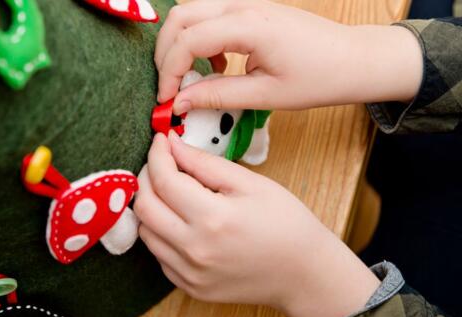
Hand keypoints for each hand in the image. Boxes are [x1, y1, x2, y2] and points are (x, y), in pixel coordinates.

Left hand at [134, 131, 380, 316]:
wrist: (305, 274)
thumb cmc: (286, 224)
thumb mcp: (251, 183)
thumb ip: (205, 163)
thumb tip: (172, 145)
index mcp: (212, 218)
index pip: (163, 180)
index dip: (157, 155)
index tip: (161, 140)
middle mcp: (194, 249)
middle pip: (144, 207)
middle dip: (146, 177)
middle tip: (161, 163)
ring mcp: (189, 273)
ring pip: (146, 232)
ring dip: (150, 206)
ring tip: (170, 191)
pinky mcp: (189, 287)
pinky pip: (159, 255)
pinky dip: (161, 232)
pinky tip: (180, 220)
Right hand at [155, 0, 422, 113]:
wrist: (353, 59)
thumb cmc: (319, 77)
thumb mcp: (265, 95)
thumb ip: (218, 97)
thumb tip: (180, 103)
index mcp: (249, 26)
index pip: (187, 41)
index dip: (169, 73)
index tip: (166, 100)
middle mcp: (243, 6)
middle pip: (179, 18)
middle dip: (166, 54)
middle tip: (170, 87)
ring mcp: (246, 2)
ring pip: (190, 12)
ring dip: (181, 44)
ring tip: (192, 78)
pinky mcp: (250, 8)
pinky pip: (208, 16)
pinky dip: (199, 40)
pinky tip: (216, 66)